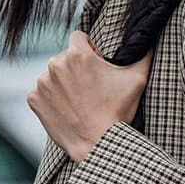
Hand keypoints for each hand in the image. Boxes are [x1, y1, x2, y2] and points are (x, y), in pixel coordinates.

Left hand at [27, 30, 151, 162]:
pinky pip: (41, 92)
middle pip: (65, 57)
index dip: (91, 50)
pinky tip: (66, 110)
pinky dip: (51, 99)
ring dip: (63, 83)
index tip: (97, 66)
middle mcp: (55, 64)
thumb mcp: (137, 79)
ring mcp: (42, 83)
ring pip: (53, 75)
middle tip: (91, 89)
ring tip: (79, 102)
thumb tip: (150, 39)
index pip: (79, 37)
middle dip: (77, 68)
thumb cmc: (118, 112)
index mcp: (77, 54)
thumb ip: (144, 53)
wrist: (98, 145)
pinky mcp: (34, 100)